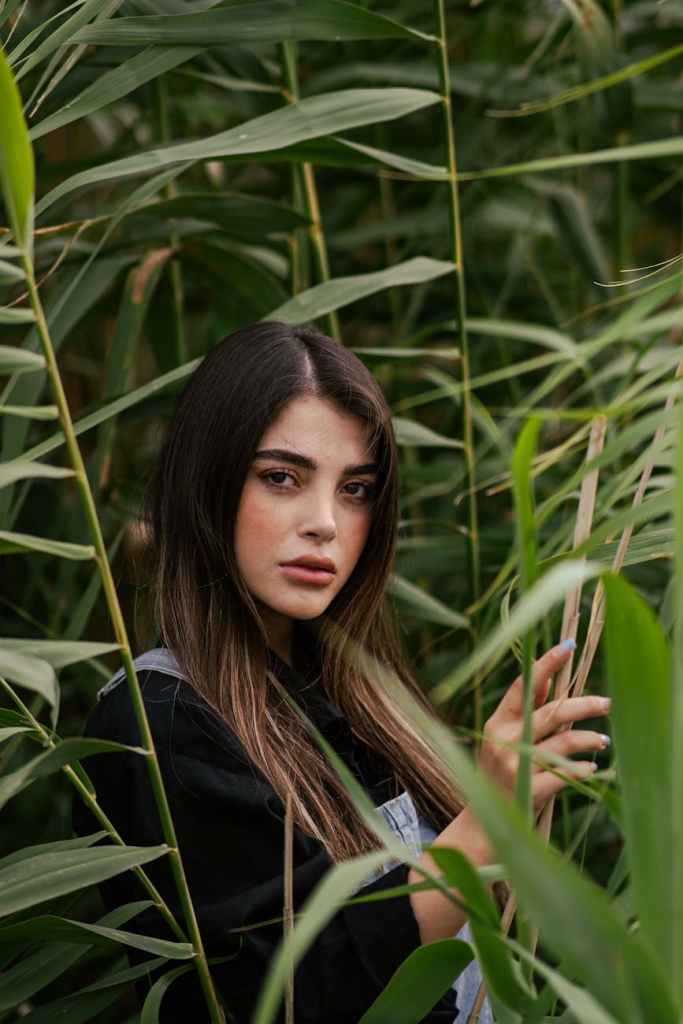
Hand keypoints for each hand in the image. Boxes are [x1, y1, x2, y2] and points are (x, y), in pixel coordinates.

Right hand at [477, 641, 609, 814]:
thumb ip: (524, 709)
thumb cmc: (499, 773)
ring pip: (563, 742)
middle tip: (606, 702)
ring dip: (589, 739)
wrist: (483, 823)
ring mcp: (515, 765)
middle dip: (583, 704)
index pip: (524, 686)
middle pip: (552, 712)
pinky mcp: (528, 789)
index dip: (546, 665)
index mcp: (497, 721)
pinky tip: (592, 767)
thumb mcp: (503, 738)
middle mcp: (504, 739)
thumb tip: (542, 674)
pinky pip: (564, 774)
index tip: (567, 646)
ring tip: (603, 740)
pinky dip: (581, 769)